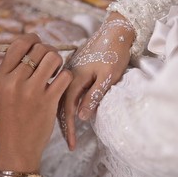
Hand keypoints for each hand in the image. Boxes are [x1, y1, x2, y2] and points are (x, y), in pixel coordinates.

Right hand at [0, 33, 71, 172]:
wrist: (17, 147)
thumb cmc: (11, 118)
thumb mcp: (1, 93)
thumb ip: (11, 71)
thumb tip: (30, 47)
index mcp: (0, 77)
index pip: (19, 44)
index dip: (33, 40)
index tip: (39, 45)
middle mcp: (14, 81)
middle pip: (39, 48)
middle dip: (49, 51)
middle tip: (50, 62)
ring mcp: (32, 91)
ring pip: (53, 58)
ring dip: (59, 62)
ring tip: (56, 72)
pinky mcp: (49, 101)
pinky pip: (65, 76)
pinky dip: (66, 77)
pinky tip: (61, 84)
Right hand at [59, 12, 134, 149]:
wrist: (116, 31)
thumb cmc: (114, 53)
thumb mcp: (107, 77)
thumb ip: (93, 96)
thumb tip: (81, 117)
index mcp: (74, 77)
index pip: (68, 109)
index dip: (70, 128)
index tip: (72, 145)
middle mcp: (68, 74)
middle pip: (61, 104)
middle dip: (65, 125)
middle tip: (69, 143)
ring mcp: (71, 71)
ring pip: (63, 97)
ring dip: (65, 115)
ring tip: (68, 131)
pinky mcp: (76, 69)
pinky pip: (67, 90)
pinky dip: (67, 103)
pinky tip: (71, 111)